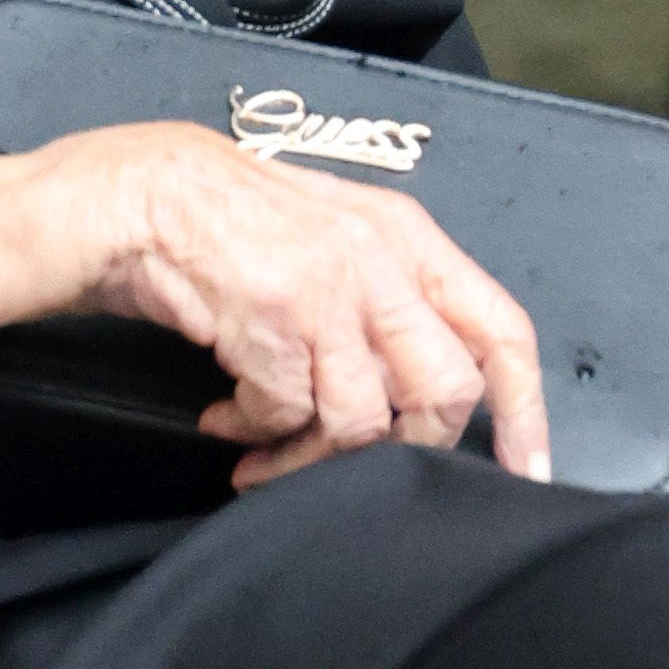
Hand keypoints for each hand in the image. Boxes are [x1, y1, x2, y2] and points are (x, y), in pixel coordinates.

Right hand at [0, 121, 550, 490]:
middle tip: (349, 460)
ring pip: (362, 421)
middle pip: (445, 392)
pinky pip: (285, 416)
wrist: (140, 194)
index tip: (528, 474)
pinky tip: (225, 414)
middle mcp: (380, 256)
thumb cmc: (234, 225)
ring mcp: (329, 284)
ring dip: (308, 457)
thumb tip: (431, 396)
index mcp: (409, 236)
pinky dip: (254, 434)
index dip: (525, 411)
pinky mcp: (273, 315)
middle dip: (403, 448)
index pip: (501, 328)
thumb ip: (390, 304)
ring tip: (264, 450)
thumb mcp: (334, 243)